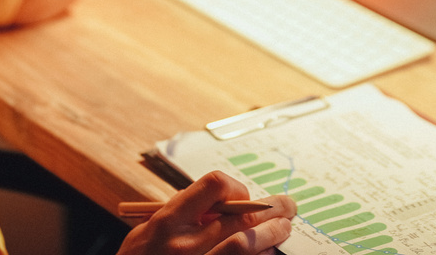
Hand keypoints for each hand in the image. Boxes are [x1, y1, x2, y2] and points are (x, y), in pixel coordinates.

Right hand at [117, 172, 294, 254]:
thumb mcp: (147, 232)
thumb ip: (180, 213)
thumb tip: (221, 200)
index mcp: (168, 223)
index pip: (213, 186)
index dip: (235, 188)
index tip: (242, 197)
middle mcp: (185, 245)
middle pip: (241, 217)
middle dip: (271, 209)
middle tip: (288, 207)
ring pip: (247, 245)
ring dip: (272, 234)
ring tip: (284, 228)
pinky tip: (269, 253)